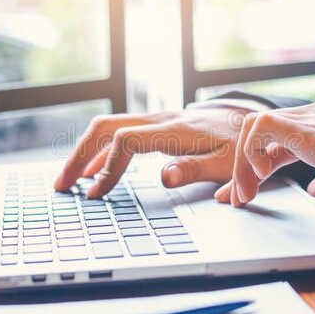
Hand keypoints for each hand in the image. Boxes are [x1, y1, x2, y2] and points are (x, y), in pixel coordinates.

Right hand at [54, 105, 250, 196]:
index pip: (126, 141)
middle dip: (80, 156)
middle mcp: (160, 120)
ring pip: (107, 127)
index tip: (97, 193)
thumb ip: (195, 170)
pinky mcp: (156, 125)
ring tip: (67, 180)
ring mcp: (156, 120)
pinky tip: (91, 171)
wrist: (252, 121)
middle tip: (62, 185)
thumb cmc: (242, 147)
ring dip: (84, 152)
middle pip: (106, 128)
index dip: (108, 167)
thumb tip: (165, 179)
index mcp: (175, 131)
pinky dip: (99, 151)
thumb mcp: (228, 164)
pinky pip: (118, 132)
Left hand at [222, 102, 314, 206]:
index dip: (257, 166)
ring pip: (254, 128)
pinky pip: (258, 128)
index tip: (244, 194)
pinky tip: (261, 179)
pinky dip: (250, 154)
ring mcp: (311, 117)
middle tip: (233, 200)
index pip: (279, 140)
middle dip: (242, 167)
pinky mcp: (305, 126)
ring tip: (245, 196)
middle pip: (262, 133)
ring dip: (242, 165)